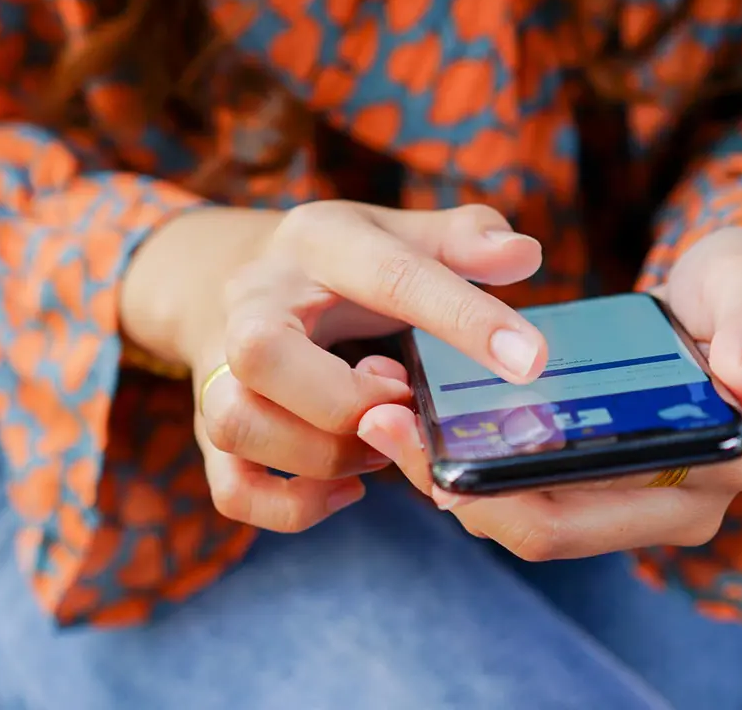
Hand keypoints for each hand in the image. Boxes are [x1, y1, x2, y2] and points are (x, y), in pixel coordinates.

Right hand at [124, 202, 546, 532]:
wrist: (229, 280)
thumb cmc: (341, 266)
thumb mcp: (400, 233)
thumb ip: (464, 239)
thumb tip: (524, 253)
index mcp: (317, 243)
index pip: (388, 275)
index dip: (463, 318)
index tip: (530, 360)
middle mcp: (252, 305)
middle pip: (261, 353)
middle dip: (345, 399)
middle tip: (401, 403)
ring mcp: (220, 370)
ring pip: (236, 424)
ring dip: (320, 455)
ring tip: (376, 450)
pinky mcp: (210, 430)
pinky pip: (231, 488)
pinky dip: (292, 507)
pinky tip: (346, 493)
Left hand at [360, 228, 741, 556]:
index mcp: (706, 477)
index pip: (568, 517)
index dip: (487, 495)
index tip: (418, 444)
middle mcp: (669, 508)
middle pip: (530, 526)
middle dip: (447, 482)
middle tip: (378, 418)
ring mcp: (631, 500)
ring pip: (518, 511)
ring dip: (447, 471)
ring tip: (385, 410)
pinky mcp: (600, 477)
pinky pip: (524, 485)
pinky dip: (472, 458)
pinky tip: (422, 412)